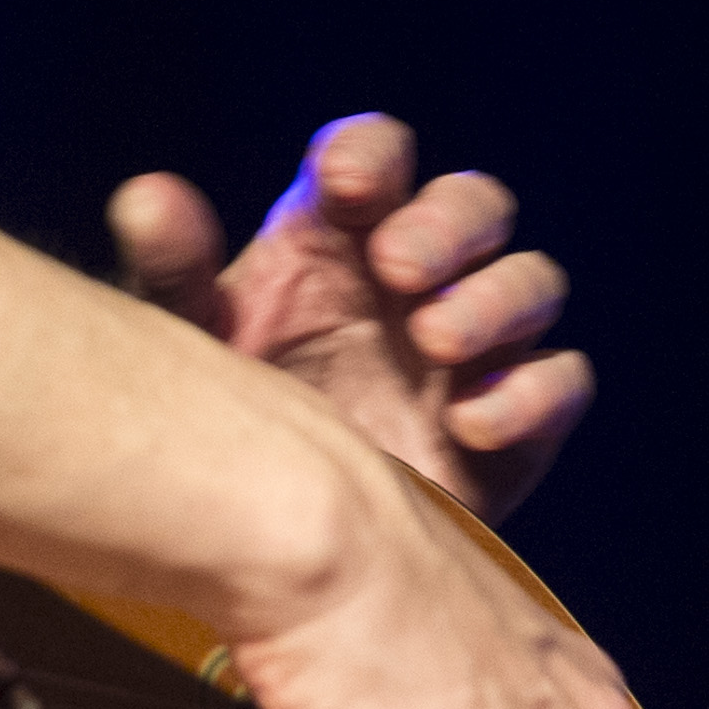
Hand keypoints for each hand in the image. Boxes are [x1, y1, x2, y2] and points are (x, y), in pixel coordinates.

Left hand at [109, 113, 594, 517]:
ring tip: (436, 341)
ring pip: (530, 284)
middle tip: (398, 267)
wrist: (282, 554)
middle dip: (448, 222)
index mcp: (342, 238)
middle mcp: (421, 281)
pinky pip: (561, 383)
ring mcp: (478, 349)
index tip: (342, 182)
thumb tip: (147, 197)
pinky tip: (471, 421)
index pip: (378, 159)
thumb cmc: (236, 425)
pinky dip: (531, 393)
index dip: (372, 155)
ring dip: (493, 300)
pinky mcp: (519, 424)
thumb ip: (173, 274)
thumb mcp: (193, 349)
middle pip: (475, 204)